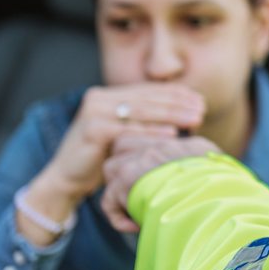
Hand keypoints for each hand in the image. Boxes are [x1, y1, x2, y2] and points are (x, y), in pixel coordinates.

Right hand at [16, 84, 204, 244]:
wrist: (66, 178)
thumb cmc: (102, 159)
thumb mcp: (126, 135)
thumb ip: (147, 122)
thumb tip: (188, 114)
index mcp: (110, 95)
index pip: (149, 91)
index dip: (177, 95)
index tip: (201, 102)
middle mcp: (100, 98)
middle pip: (148, 99)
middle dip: (178, 104)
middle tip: (202, 111)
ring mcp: (94, 111)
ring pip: (140, 111)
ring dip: (171, 115)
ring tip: (194, 119)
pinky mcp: (91, 128)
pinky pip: (128, 130)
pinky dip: (151, 132)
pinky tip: (172, 134)